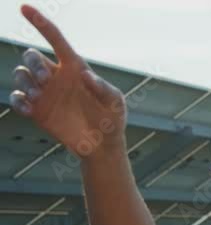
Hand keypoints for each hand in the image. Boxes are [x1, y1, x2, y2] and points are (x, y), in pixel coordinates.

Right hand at [9, 4, 126, 157]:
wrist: (102, 146)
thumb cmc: (112, 120)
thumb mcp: (115, 102)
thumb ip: (104, 88)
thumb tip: (85, 74)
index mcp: (74, 67)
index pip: (55, 39)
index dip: (40, 23)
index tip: (24, 8)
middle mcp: (56, 76)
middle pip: (32, 56)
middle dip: (34, 62)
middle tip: (47, 78)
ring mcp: (44, 93)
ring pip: (21, 74)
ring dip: (25, 80)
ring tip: (39, 95)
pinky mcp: (36, 110)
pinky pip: (17, 98)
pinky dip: (18, 99)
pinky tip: (29, 106)